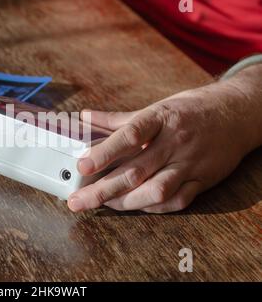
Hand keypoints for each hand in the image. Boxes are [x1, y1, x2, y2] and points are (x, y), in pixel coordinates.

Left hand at [67, 69, 261, 213]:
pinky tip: (134, 207)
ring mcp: (190, 163)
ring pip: (156, 190)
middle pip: (136, 171)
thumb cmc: (191, 109)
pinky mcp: (203, 180)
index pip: (129, 136)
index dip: (104, 152)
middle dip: (102, 189)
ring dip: (126, 202)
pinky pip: (177, 201)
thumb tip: (84, 117)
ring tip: (102, 205)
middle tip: (77, 201)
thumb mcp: (156, 107)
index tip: (82, 165)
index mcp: (161, 119)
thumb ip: (117, 119)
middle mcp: (175, 142)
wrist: (238, 113)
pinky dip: (153, 207)